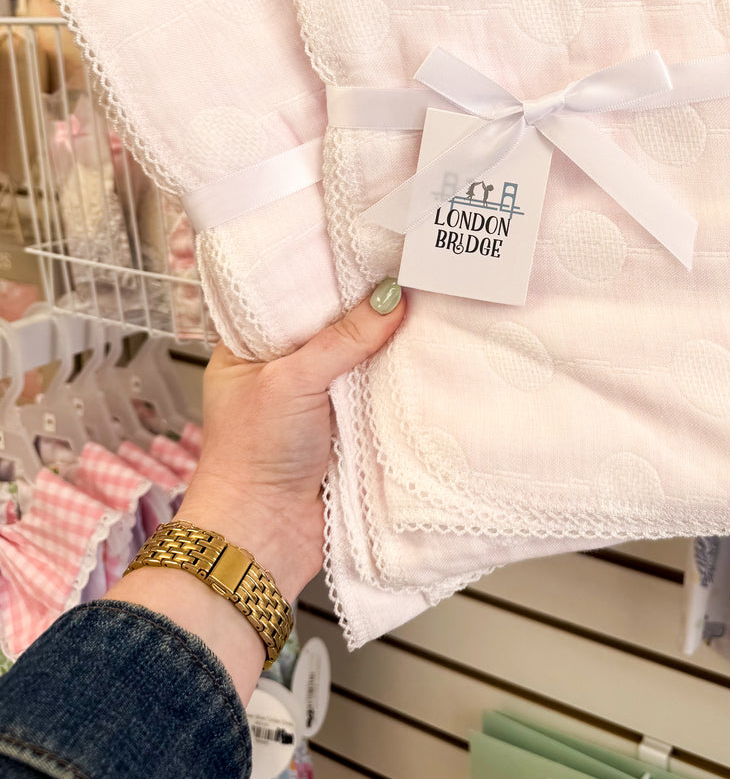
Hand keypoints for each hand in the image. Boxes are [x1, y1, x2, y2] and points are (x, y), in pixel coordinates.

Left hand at [106, 281, 404, 705]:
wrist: (265, 537)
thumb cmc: (252, 457)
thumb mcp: (291, 381)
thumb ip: (343, 339)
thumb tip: (392, 297)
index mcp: (250, 346)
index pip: (291, 292)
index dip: (326, 269)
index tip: (366, 242)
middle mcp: (285, 367)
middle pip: (334, 324)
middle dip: (368, 305)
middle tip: (410, 264)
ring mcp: (319, 399)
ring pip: (361, 358)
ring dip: (389, 343)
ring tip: (430, 299)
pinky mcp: (349, 428)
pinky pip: (379, 394)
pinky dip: (399, 381)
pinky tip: (428, 354)